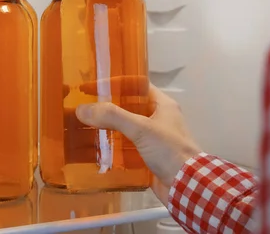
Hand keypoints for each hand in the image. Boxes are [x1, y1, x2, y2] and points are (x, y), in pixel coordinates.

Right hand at [76, 77, 201, 204]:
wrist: (186, 186)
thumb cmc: (170, 151)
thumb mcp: (141, 129)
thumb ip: (113, 117)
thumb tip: (83, 108)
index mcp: (162, 105)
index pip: (136, 85)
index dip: (115, 84)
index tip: (94, 86)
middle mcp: (158, 119)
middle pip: (128, 108)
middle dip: (107, 109)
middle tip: (84, 108)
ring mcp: (153, 139)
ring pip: (126, 129)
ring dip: (108, 130)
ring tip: (84, 128)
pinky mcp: (148, 158)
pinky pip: (126, 149)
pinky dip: (112, 149)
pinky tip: (95, 150)